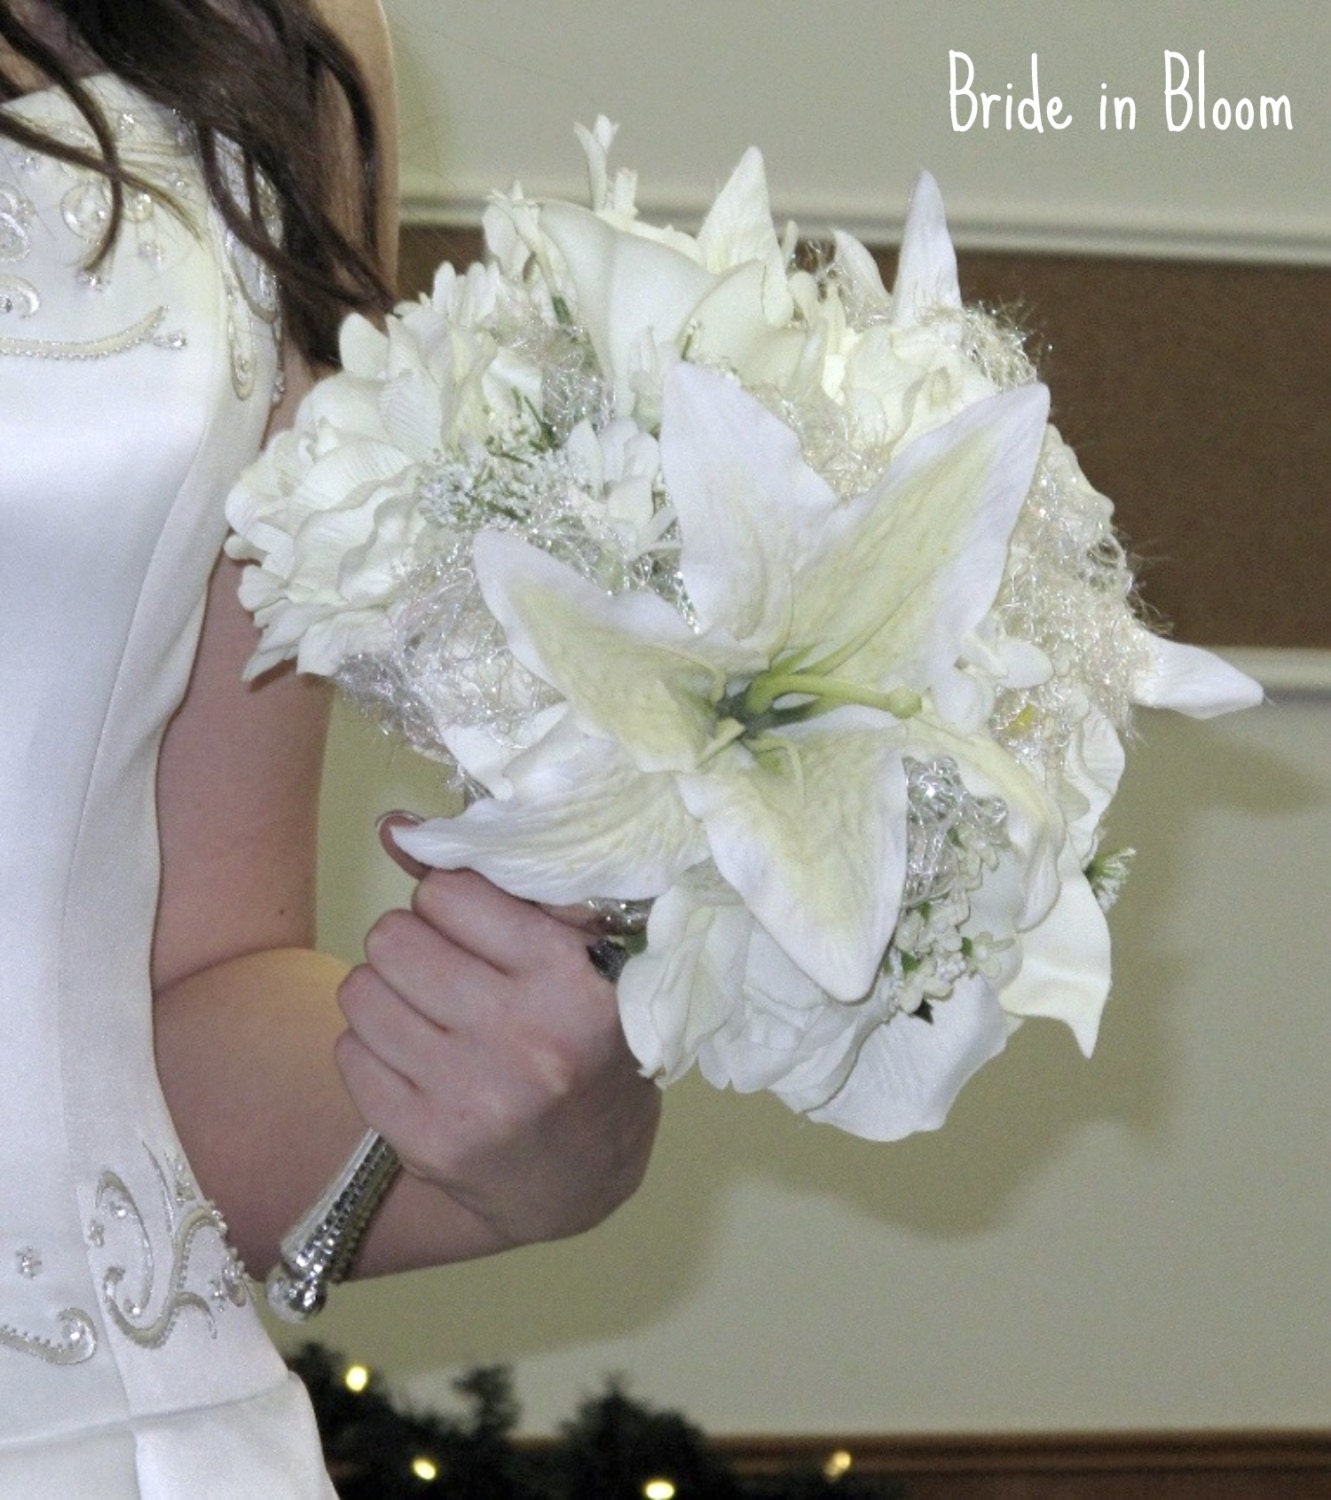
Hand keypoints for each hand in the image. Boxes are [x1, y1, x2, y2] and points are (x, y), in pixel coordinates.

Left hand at [334, 817, 660, 1249]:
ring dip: (386, 995)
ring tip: (429, 1016)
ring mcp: (473, 1096)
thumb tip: (391, 826)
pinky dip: (373, 1049)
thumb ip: (489, 884)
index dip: (452, 904)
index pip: (449, 892)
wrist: (586, 1175)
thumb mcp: (568, 953)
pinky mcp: (427, 1142)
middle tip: (446, 973)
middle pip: (393, 937)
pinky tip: (417, 1062)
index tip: (476, 931)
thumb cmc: (580, 1040)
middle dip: (412, 946)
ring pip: (360, 992)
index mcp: (569, 976)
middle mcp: (525, 1037)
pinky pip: (349, 1054)